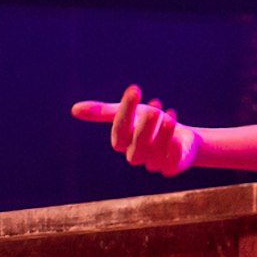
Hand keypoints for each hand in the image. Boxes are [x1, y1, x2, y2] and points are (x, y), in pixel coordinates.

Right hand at [71, 84, 200, 177]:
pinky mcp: (173, 167)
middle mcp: (137, 155)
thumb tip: (73, 109)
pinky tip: (178, 134)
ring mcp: (155, 163)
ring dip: (162, 134)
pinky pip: (171, 165)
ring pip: (155, 155)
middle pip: (136, 148)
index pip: (119, 132)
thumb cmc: (151, 124)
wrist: (183, 139)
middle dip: (145, 127)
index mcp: (124, 143)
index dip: (125, 111)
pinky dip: (173, 151)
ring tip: (169, 114)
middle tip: (155, 105)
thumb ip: (105, 112)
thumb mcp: (131, 114)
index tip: (134, 89)